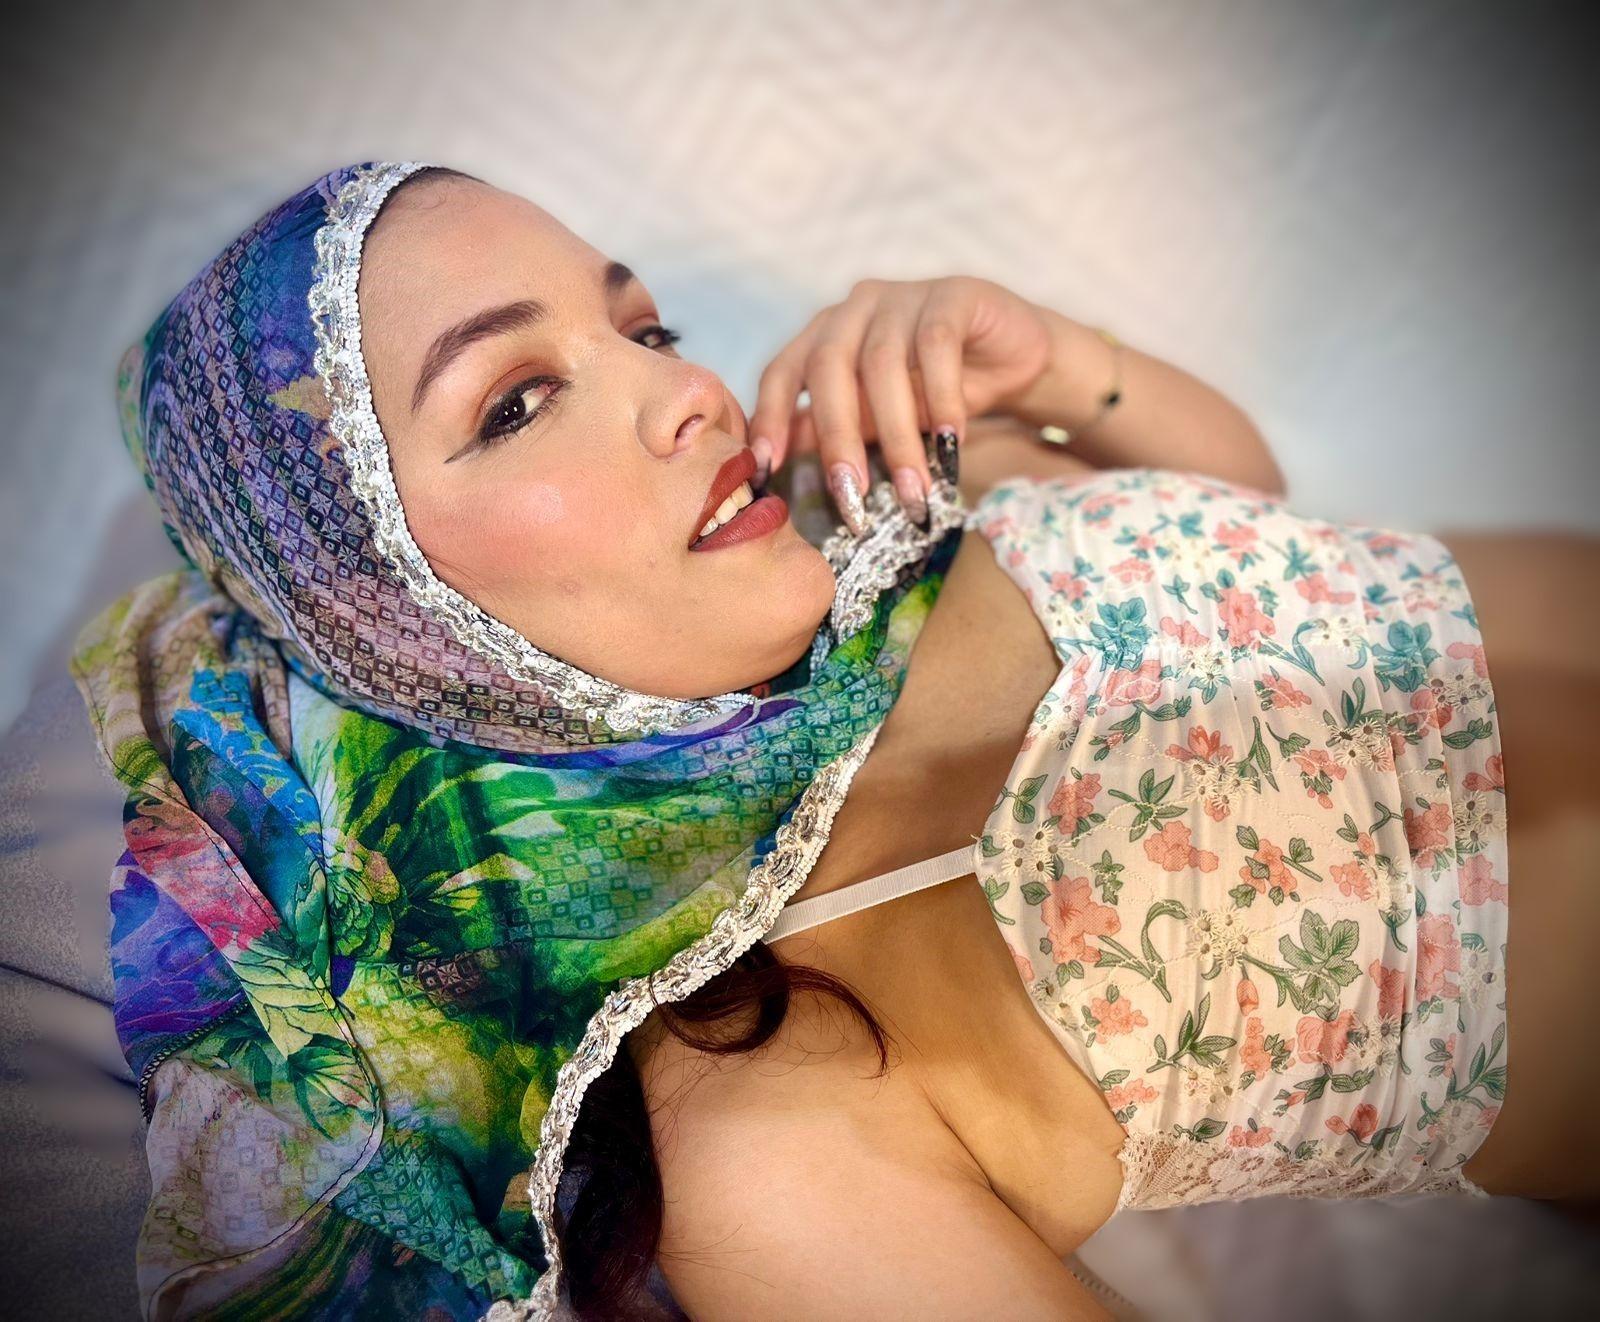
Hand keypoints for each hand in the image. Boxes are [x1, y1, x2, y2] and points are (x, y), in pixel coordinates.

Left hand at [745, 276, 1053, 531]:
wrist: (1013, 358)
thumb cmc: (934, 390)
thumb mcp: (874, 417)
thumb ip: (828, 431)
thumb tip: (771, 465)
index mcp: (824, 335)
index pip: (782, 372)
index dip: (771, 418)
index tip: (767, 470)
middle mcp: (854, 309)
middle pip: (828, 368)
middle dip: (838, 438)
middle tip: (854, 497)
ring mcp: (901, 296)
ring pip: (883, 364)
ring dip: (899, 435)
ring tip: (915, 489)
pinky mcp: (952, 294)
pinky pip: (938, 345)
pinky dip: (942, 397)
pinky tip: (951, 441)